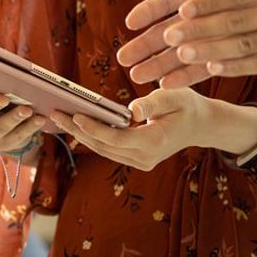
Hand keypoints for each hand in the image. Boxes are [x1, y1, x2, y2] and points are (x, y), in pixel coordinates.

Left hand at [48, 86, 253, 172]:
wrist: (201, 124)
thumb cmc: (187, 104)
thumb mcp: (175, 95)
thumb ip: (153, 102)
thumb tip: (130, 111)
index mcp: (155, 141)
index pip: (116, 138)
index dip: (94, 127)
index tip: (75, 114)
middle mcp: (146, 157)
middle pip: (104, 146)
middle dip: (78, 130)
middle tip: (55, 112)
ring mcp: (141, 161)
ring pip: (103, 150)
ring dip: (81, 135)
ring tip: (59, 117)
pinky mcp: (137, 160)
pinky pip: (109, 150)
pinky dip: (92, 138)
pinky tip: (76, 124)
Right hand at [118, 0, 256, 86]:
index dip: (151, 9)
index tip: (131, 21)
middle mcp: (204, 10)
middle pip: (169, 29)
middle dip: (147, 44)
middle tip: (124, 59)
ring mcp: (215, 32)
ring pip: (182, 50)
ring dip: (160, 64)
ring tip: (138, 78)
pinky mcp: (229, 49)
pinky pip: (205, 64)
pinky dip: (187, 75)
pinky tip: (168, 86)